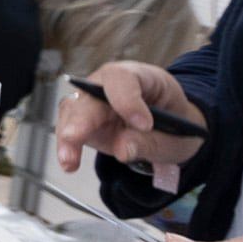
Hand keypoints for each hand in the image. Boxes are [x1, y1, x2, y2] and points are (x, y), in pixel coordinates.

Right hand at [55, 61, 205, 172]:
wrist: (170, 134)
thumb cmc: (175, 127)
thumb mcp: (175, 137)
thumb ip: (149, 143)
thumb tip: (121, 150)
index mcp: (141, 77)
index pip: (123, 78)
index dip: (127, 99)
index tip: (143, 124)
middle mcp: (110, 85)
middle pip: (89, 94)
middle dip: (82, 118)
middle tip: (76, 138)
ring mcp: (94, 102)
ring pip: (72, 110)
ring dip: (68, 134)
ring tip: (68, 160)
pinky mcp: (84, 121)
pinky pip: (69, 128)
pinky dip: (67, 146)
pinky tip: (69, 164)